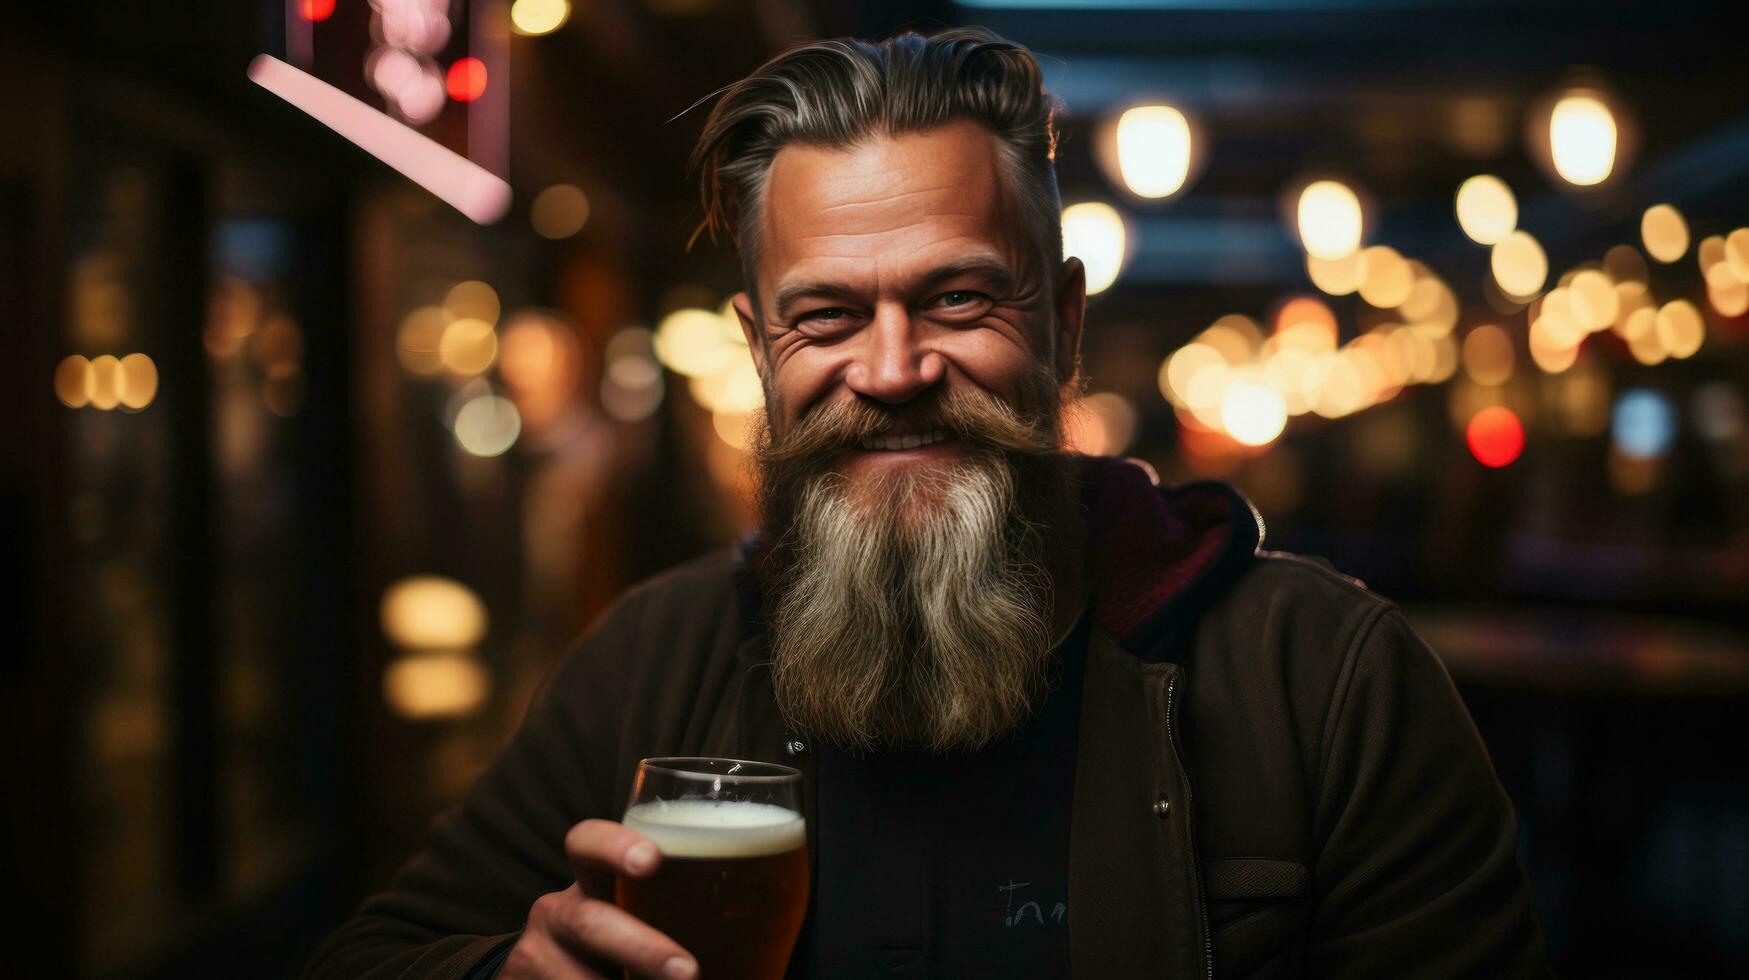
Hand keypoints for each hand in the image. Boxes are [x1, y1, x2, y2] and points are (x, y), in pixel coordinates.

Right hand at [500, 819, 696, 979]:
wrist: (549, 979)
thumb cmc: (621, 942)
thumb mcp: (643, 914)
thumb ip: (688, 905)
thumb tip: (770, 936)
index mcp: (592, 881)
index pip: (588, 843)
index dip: (614, 846)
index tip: (652, 861)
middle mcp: (557, 914)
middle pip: (589, 922)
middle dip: (642, 949)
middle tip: (688, 972)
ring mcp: (534, 958)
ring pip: (582, 978)